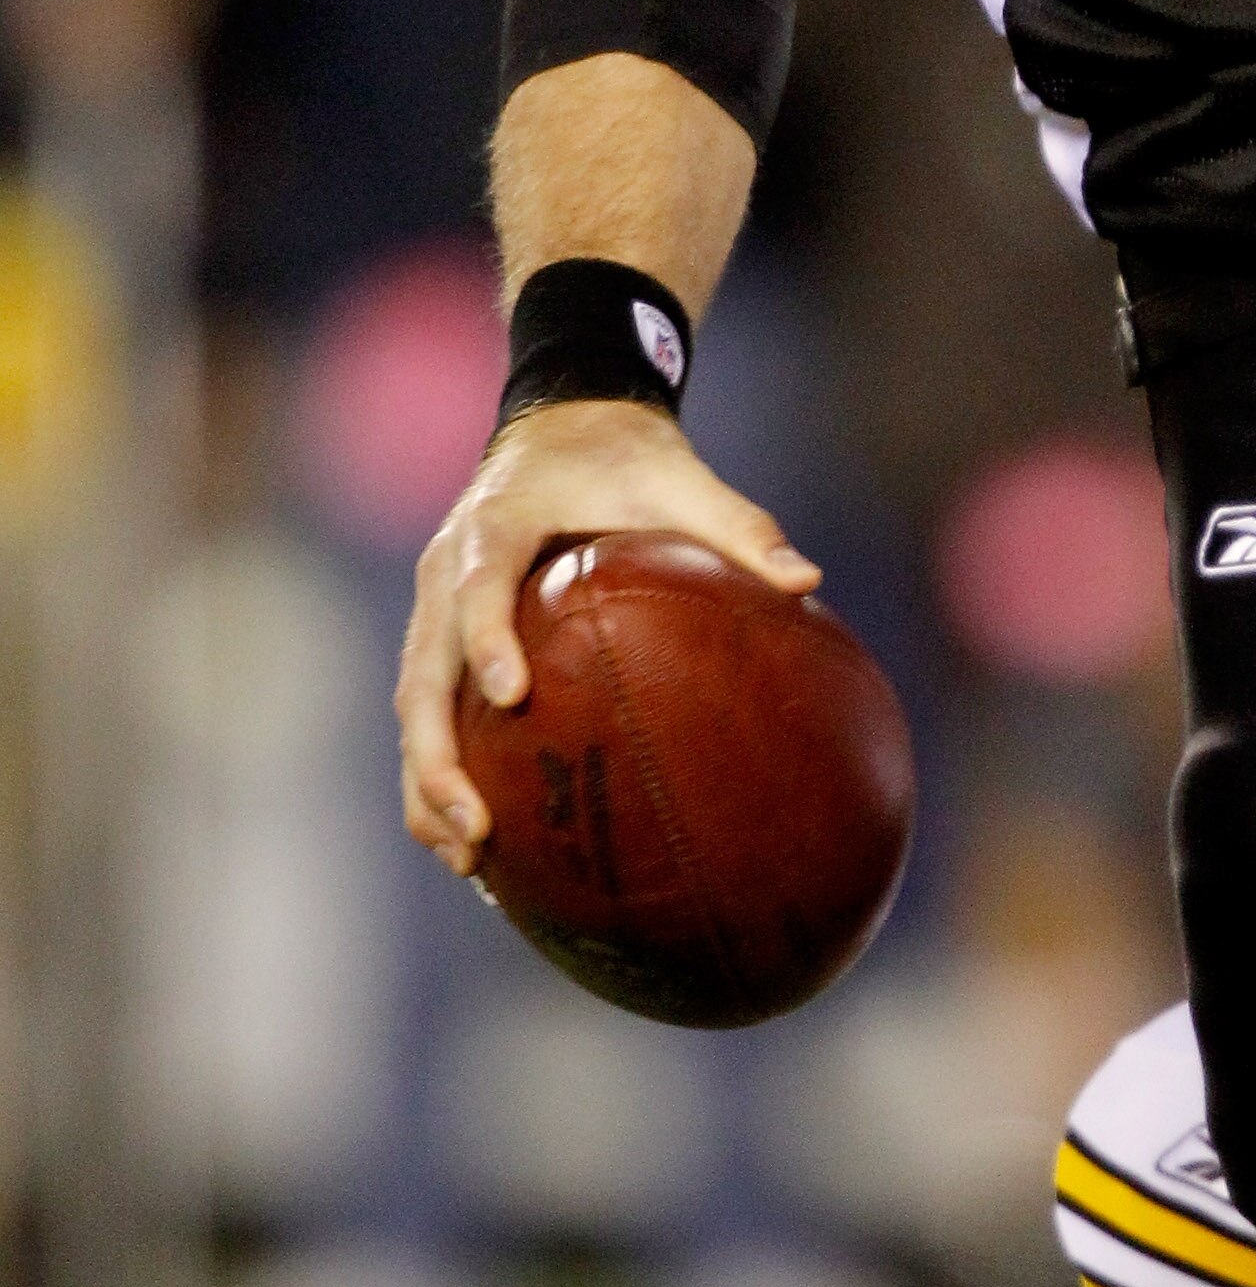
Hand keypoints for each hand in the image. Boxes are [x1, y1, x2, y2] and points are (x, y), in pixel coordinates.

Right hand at [396, 399, 817, 877]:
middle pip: (422, 672)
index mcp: (496, 524)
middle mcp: (447, 570)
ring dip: (427, 784)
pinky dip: (440, 776)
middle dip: (436, 754)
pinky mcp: (441, 639)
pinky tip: (479, 845)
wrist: (561, 426)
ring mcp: (434, 609)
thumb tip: (807, 581)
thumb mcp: (683, 476)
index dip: (485, 638)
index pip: (477, 583)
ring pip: (415, 706)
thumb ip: (740, 526)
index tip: (513, 696)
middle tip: (476, 825)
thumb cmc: (624, 458)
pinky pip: (432, 714)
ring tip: (470, 860)